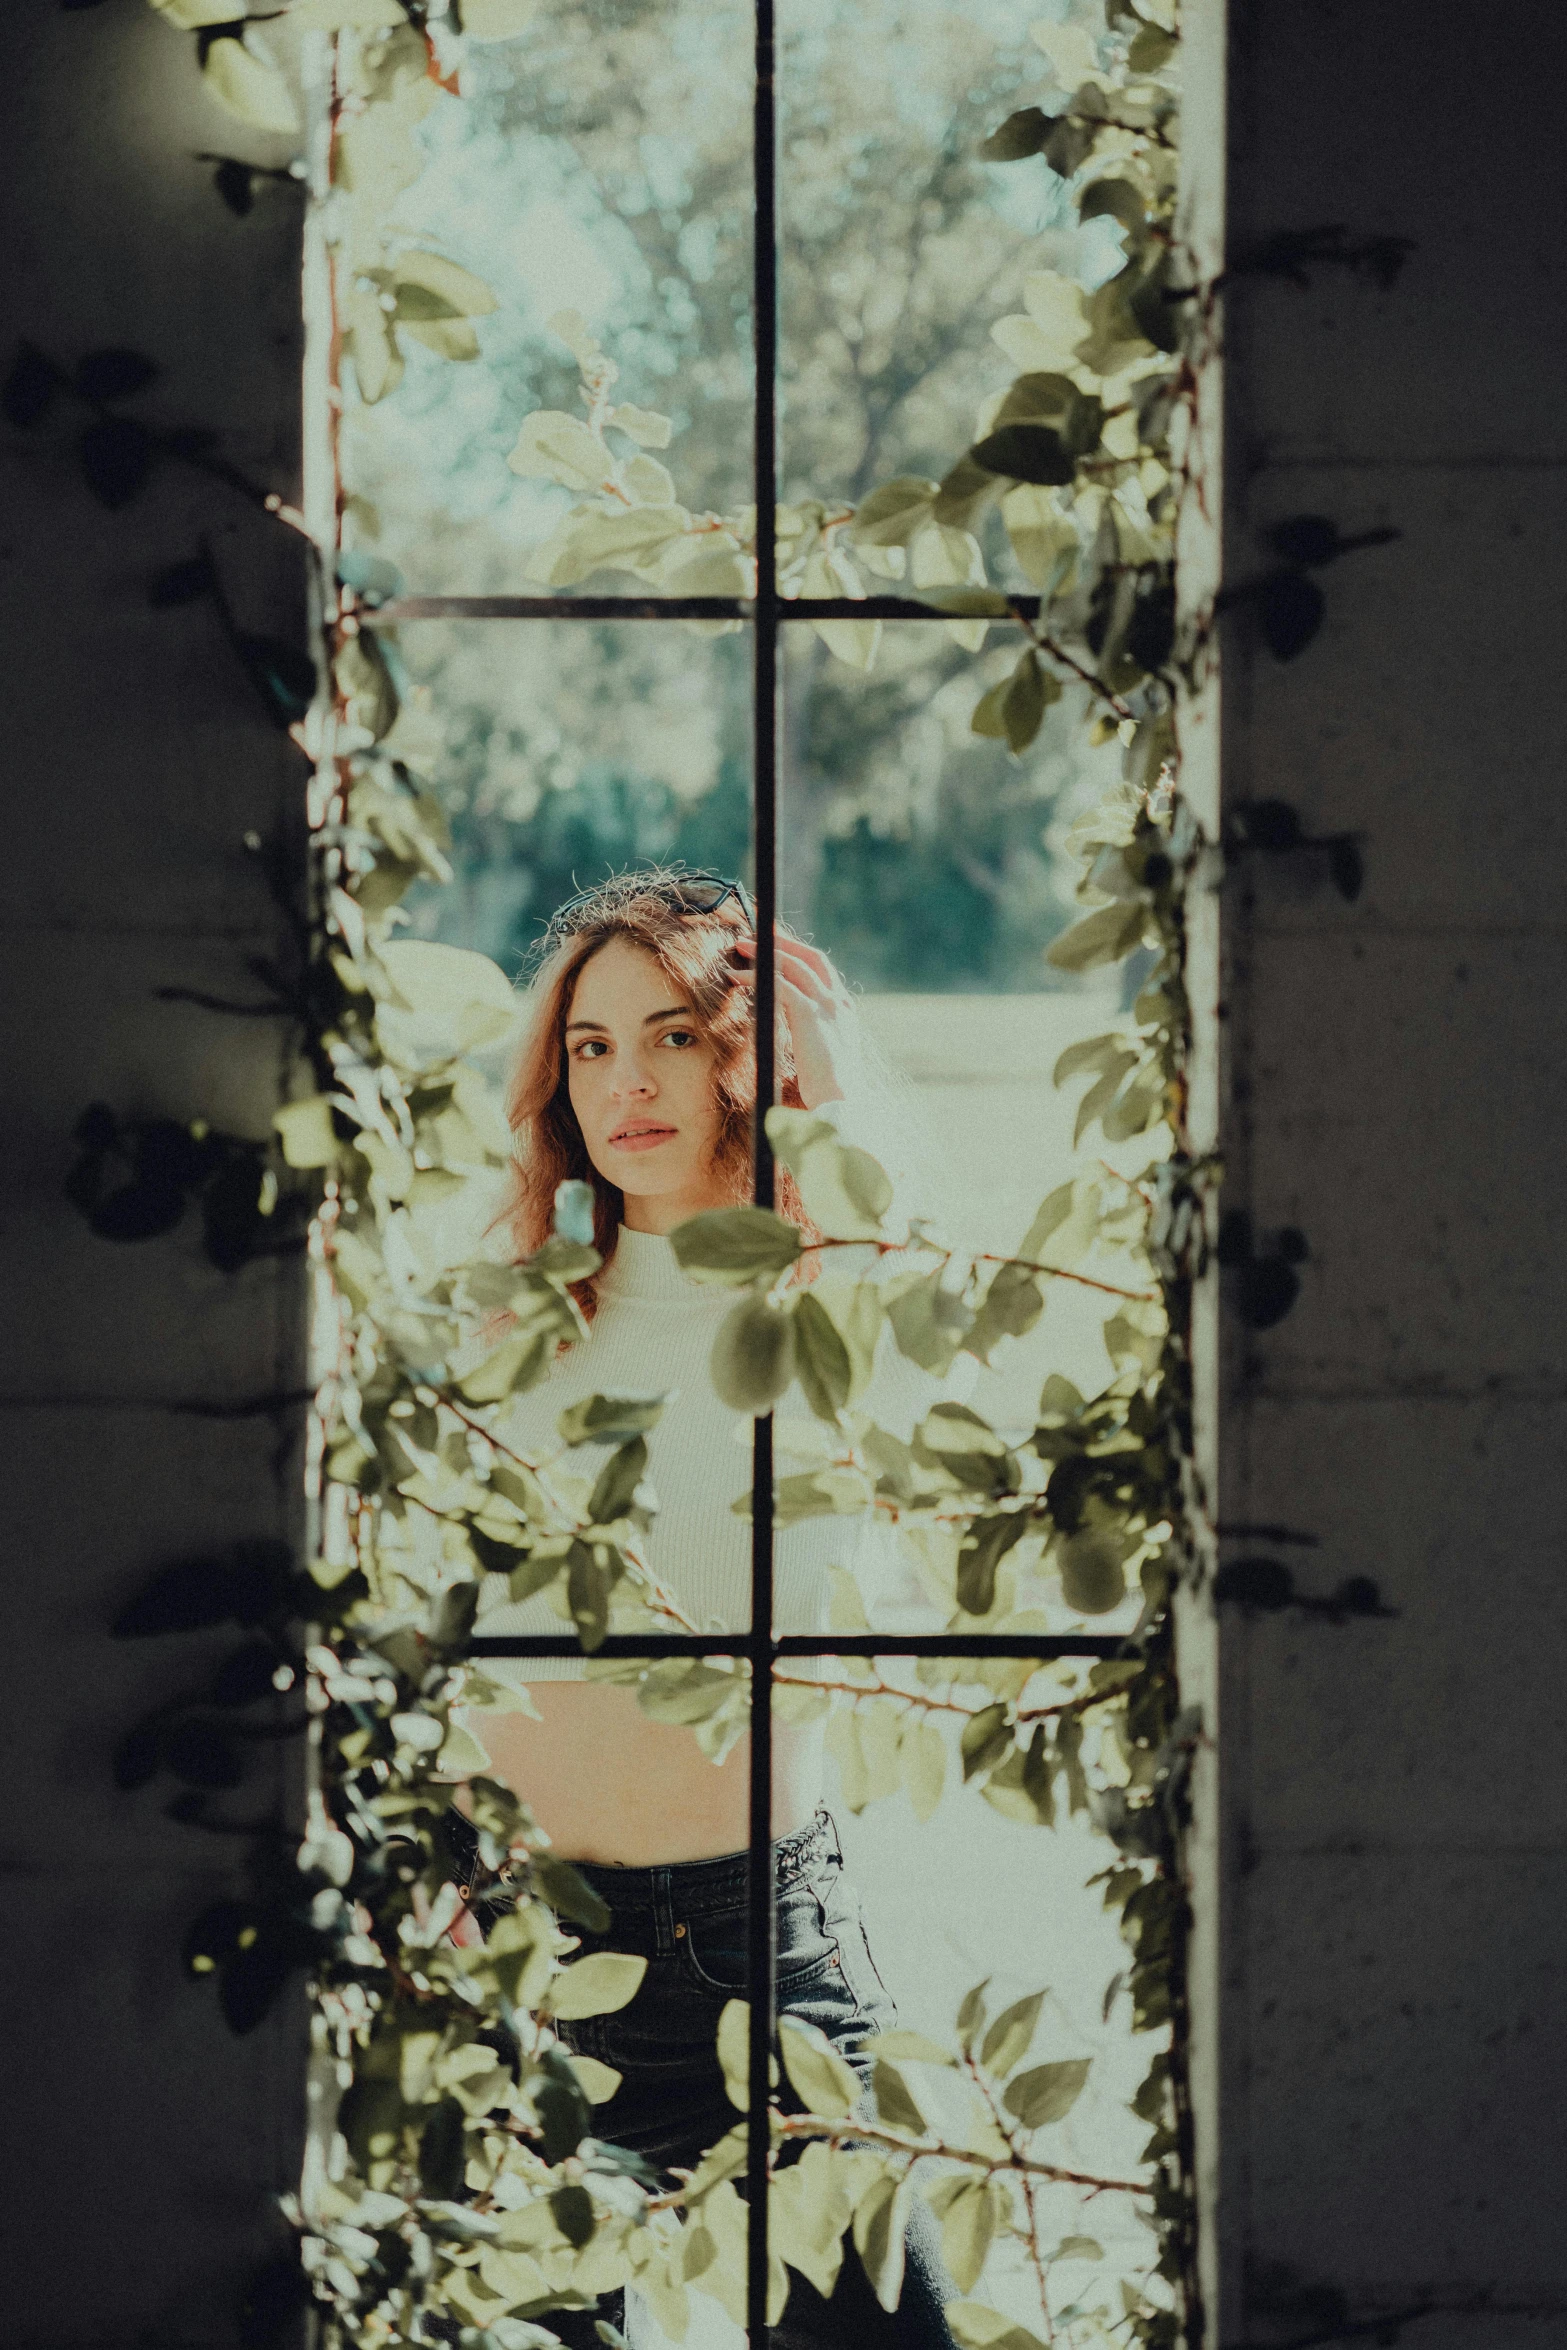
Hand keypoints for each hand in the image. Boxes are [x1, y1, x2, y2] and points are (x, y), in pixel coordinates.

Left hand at [728, 934, 856, 1110]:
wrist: (843, 1104)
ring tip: (741, 946)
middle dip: (785, 941)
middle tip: (761, 931)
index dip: (801, 955)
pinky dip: (757, 977)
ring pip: (795, 965)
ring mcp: (827, 1006)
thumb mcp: (824, 1057)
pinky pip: (780, 985)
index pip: (824, 972)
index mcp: (845, 1012)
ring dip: (766, 953)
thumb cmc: (831, 1091)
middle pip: (812, 958)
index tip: (782, 946)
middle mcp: (839, 1003)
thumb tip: (794, 1034)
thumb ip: (813, 1038)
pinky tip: (738, 977)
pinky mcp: (810, 1015)